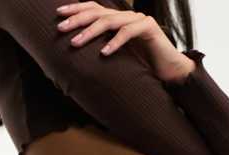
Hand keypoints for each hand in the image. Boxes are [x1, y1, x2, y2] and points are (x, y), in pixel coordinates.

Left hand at [55, 2, 194, 83]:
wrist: (170, 72)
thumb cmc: (142, 67)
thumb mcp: (117, 58)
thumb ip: (101, 52)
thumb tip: (77, 58)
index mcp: (117, 20)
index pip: (93, 8)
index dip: (75, 9)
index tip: (58, 15)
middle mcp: (126, 16)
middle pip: (97, 12)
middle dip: (77, 19)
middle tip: (61, 28)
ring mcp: (138, 20)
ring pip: (109, 21)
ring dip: (90, 32)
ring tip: (75, 43)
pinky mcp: (149, 28)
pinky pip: (128, 32)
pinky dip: (115, 42)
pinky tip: (103, 53)